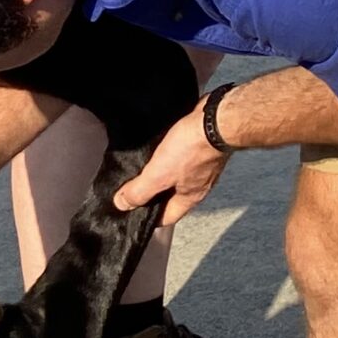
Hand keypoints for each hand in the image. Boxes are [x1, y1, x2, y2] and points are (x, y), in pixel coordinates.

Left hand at [112, 105, 226, 228]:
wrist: (216, 119)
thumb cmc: (194, 148)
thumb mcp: (159, 174)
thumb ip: (140, 191)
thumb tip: (122, 204)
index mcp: (190, 197)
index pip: (168, 217)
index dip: (150, 219)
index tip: (133, 213)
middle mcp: (198, 184)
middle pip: (172, 196)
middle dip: (153, 193)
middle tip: (133, 187)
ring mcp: (201, 164)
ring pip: (176, 175)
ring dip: (160, 171)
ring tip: (142, 165)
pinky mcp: (200, 146)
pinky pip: (181, 155)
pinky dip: (168, 153)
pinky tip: (158, 146)